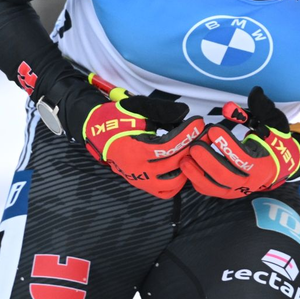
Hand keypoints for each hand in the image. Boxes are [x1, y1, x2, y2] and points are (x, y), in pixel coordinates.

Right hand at [81, 96, 205, 198]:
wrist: (98, 133)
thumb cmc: (117, 119)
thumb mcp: (136, 108)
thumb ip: (160, 111)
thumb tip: (185, 113)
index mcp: (133, 151)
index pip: (168, 146)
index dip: (186, 134)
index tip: (199, 123)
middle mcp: (137, 170)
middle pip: (174, 163)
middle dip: (190, 146)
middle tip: (200, 134)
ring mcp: (141, 180)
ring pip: (173, 182)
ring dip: (185, 166)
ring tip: (191, 149)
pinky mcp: (144, 184)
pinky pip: (166, 191)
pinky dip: (177, 181)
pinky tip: (183, 164)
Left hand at [181, 87, 299, 198]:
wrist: (279, 165)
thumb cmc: (274, 141)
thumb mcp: (273, 122)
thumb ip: (262, 107)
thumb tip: (253, 92)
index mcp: (263, 164)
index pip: (243, 157)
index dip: (227, 145)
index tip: (213, 130)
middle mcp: (250, 181)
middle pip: (225, 175)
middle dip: (208, 160)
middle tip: (194, 145)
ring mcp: (237, 189)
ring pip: (214, 186)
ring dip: (198, 173)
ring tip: (184, 158)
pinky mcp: (226, 192)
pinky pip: (209, 190)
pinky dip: (196, 180)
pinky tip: (187, 167)